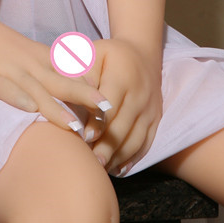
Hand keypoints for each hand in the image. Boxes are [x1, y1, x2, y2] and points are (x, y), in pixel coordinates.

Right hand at [0, 13, 110, 136]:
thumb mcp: (28, 54)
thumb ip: (46, 70)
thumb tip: (69, 90)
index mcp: (41, 57)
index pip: (72, 74)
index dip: (91, 89)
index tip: (112, 104)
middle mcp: (31, 63)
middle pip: (62, 82)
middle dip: (85, 98)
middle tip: (108, 113)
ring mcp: (12, 71)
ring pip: (38, 90)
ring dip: (57, 109)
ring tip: (76, 127)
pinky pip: (7, 90)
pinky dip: (20, 100)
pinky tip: (30, 111)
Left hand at [85, 38, 162, 173]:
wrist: (142, 53)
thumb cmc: (108, 55)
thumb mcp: (92, 54)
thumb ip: (80, 73)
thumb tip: (67, 93)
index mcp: (123, 76)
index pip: (111, 104)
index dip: (98, 123)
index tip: (85, 137)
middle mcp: (140, 94)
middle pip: (123, 126)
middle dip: (107, 146)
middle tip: (91, 163)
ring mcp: (150, 109)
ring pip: (135, 139)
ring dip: (117, 156)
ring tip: (100, 169)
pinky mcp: (156, 120)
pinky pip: (146, 144)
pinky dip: (132, 159)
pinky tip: (116, 168)